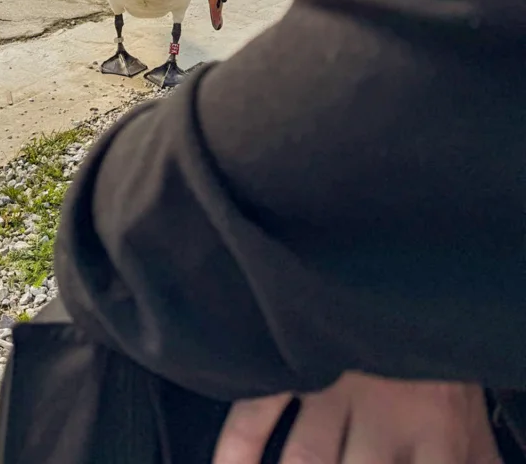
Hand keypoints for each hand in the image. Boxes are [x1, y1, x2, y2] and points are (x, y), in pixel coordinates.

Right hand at [213, 373, 503, 463]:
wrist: (413, 266)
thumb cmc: (439, 350)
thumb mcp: (469, 417)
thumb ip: (473, 459)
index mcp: (438, 436)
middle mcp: (384, 417)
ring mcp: (332, 386)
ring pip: (305, 460)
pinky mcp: (295, 361)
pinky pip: (254, 413)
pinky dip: (237, 448)